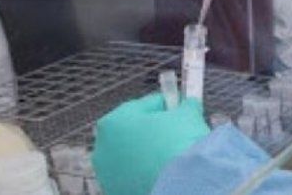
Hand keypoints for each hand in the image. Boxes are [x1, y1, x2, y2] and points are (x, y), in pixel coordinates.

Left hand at [92, 93, 210, 194]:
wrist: (179, 183)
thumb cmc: (177, 143)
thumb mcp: (187, 115)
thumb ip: (185, 107)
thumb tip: (189, 105)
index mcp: (113, 122)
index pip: (143, 106)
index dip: (164, 106)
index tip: (178, 109)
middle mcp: (102, 148)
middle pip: (132, 132)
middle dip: (152, 131)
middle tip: (175, 132)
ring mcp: (106, 174)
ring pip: (131, 157)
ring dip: (147, 153)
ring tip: (170, 155)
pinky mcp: (116, 192)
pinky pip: (133, 176)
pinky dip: (145, 173)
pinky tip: (164, 172)